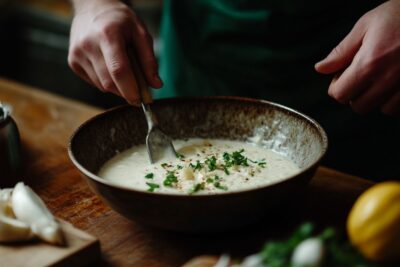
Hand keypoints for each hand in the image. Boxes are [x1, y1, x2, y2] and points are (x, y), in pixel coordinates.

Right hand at [68, 0, 161, 104]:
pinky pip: (94, 83)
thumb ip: (149, 60)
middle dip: (126, 91)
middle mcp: (88, 45)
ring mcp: (77, 54)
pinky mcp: (73, 62)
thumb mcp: (141, 33)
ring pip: (102, 86)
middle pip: (109, 82)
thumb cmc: (120, 20)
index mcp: (108, 35)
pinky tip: (109, 66)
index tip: (141, 100)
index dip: (130, 89)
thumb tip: (156, 85)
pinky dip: (106, 82)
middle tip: (139, 89)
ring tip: (123, 69)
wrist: (92, 7)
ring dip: (117, 86)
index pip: (119, 70)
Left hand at [315, 0, 399, 115]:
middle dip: (355, 94)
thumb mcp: (366, 25)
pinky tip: (395, 84)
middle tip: (362, 76)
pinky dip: (395, 101)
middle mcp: (388, 79)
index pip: (339, 94)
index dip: (337, 86)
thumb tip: (320, 68)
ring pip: (381, 110)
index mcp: (369, 63)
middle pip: (358, 106)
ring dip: (377, 98)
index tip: (343, 76)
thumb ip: (342, 51)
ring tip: (381, 78)